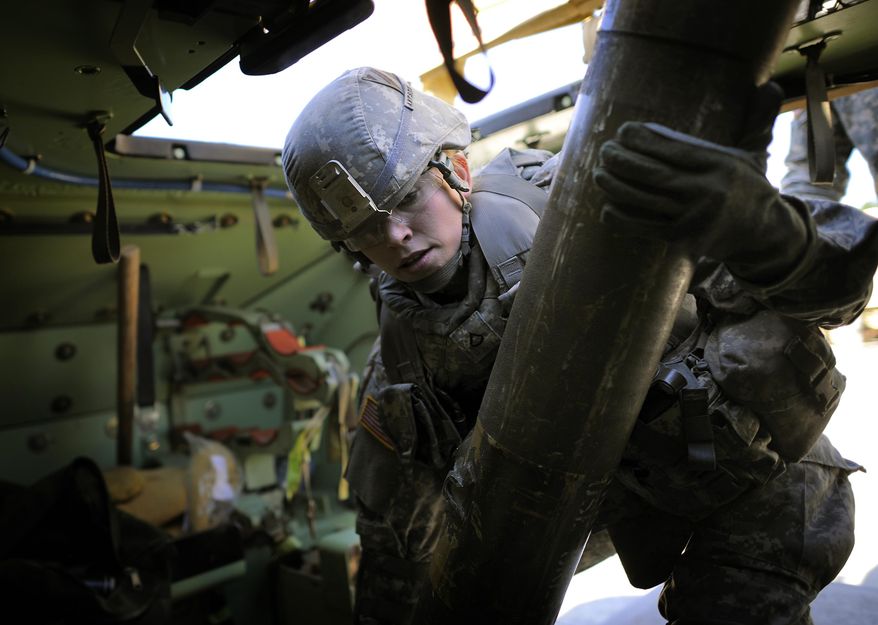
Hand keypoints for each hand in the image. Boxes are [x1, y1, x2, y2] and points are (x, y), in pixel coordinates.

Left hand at [593, 84, 810, 283]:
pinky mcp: (682, 240)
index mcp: (720, 165)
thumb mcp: (758, 153)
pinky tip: (606, 208)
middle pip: (653, 173)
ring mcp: (692, 218)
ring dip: (616, 186)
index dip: (644, 139)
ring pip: (644, 199)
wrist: (765, 235)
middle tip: (604, 151)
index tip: (624, 131)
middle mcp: (706, 191)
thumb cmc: (752, 189)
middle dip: (622, 160)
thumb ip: (758, 120)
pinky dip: (622, 218)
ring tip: (599, 174)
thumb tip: (771, 85)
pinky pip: (644, 227)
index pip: (674, 148)